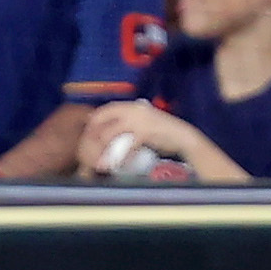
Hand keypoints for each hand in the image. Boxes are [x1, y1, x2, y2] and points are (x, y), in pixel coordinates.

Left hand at [76, 99, 201, 175]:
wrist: (182, 136)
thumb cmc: (162, 131)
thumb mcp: (144, 121)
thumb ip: (129, 123)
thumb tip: (111, 129)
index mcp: (133, 106)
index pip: (107, 108)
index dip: (96, 118)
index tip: (89, 129)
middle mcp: (134, 110)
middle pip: (105, 118)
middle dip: (94, 132)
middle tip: (88, 146)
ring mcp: (139, 120)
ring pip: (112, 132)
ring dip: (104, 148)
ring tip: (100, 161)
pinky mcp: (145, 132)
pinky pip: (127, 145)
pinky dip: (121, 156)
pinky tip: (118, 164)